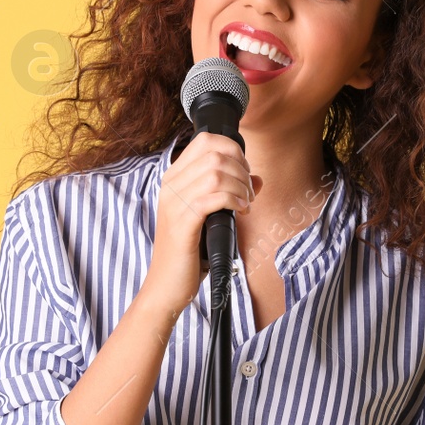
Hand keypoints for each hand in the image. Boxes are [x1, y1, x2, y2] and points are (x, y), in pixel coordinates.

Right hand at [141, 132, 261, 314]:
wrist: (166, 285)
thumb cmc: (188, 251)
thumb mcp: (209, 215)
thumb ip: (230, 192)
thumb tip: (257, 179)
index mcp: (174, 178)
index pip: (205, 140)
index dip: (233, 149)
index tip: (244, 171)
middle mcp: (171, 185)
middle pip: (214, 153)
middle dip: (241, 168)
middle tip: (248, 191)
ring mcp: (174, 203)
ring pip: (216, 172)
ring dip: (240, 185)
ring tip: (246, 202)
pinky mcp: (183, 222)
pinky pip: (214, 196)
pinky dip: (234, 199)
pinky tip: (240, 211)